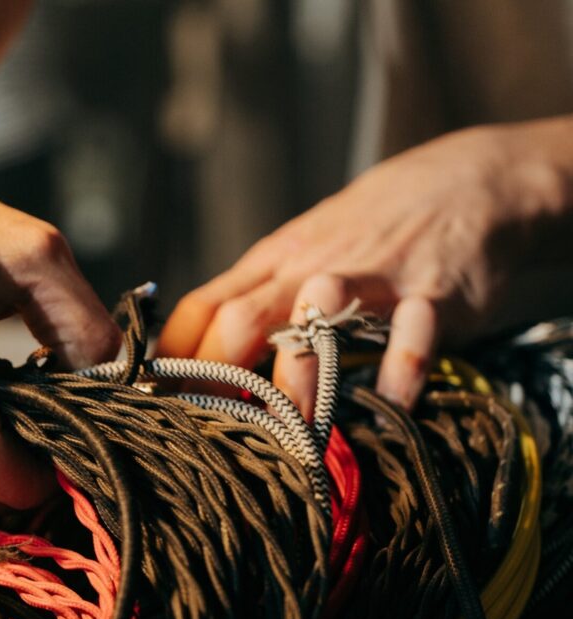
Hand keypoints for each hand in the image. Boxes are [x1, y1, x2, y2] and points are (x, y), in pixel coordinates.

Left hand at [159, 120, 572, 416]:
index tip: (152, 404)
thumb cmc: (372, 228)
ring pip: (319, 316)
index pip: (203, 306)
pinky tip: (389, 407)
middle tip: (204, 434)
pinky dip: (402, 370)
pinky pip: (414, 334)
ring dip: (299, 374)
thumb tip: (199, 353)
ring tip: (292, 433)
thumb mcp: (304, 251)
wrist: (471, 180)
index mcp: (274, 262)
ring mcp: (372, 279)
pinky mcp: (434, 293)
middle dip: (215, 376)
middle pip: (242, 317)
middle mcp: (311, 269)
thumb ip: (258, 297)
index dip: (172, 357)